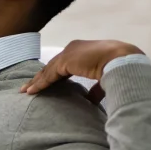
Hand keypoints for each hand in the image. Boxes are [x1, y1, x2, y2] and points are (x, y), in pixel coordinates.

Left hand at [20, 40, 143, 103]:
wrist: (124, 61)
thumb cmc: (121, 69)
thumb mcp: (106, 79)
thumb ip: (96, 88)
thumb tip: (91, 100)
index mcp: (86, 51)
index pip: (66, 64)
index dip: (56, 75)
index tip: (48, 84)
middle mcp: (75, 49)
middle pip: (54, 66)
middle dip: (42, 77)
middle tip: (30, 87)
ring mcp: (69, 53)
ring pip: (49, 70)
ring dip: (37, 81)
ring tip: (26, 91)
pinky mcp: (65, 61)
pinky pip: (49, 75)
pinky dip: (40, 83)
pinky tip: (31, 91)